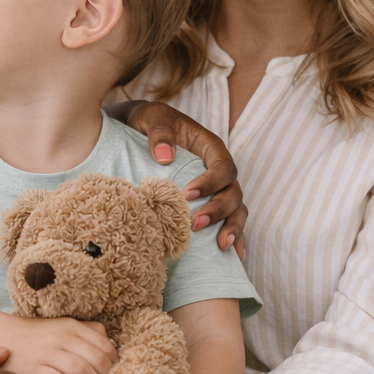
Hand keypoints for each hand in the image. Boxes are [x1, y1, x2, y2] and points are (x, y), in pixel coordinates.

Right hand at [0, 315, 117, 373]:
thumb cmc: (37, 336)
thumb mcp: (63, 326)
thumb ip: (87, 332)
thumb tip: (112, 348)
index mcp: (72, 326)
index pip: (105, 346)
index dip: (117, 365)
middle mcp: (61, 337)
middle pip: (97, 359)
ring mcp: (47, 353)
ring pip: (82, 370)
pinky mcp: (33, 369)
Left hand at [116, 101, 246, 255]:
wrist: (138, 129)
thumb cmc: (149, 122)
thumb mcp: (153, 117)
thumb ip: (160, 132)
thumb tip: (164, 157)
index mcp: (210, 147)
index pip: (222, 166)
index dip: (210, 182)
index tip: (187, 194)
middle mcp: (218, 170)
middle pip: (232, 192)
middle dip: (218, 211)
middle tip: (194, 224)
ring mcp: (216, 188)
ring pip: (236, 209)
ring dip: (231, 228)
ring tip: (221, 247)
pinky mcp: (208, 203)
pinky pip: (228, 221)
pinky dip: (234, 237)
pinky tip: (235, 256)